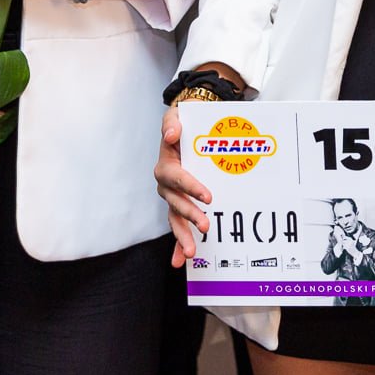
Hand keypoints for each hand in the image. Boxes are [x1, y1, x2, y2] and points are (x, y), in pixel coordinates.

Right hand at [155, 107, 216, 266]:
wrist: (191, 127)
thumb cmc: (186, 122)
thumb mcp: (178, 115)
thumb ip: (172, 122)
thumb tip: (171, 134)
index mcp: (167, 164)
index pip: (176, 177)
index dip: (190, 187)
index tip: (208, 197)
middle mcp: (167, 185)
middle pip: (176, 203)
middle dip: (190, 215)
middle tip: (205, 226)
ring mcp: (174, 197)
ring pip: (176, 219)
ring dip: (183, 236)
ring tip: (192, 253)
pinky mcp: (183, 204)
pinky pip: (179, 226)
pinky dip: (179, 244)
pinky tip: (182, 260)